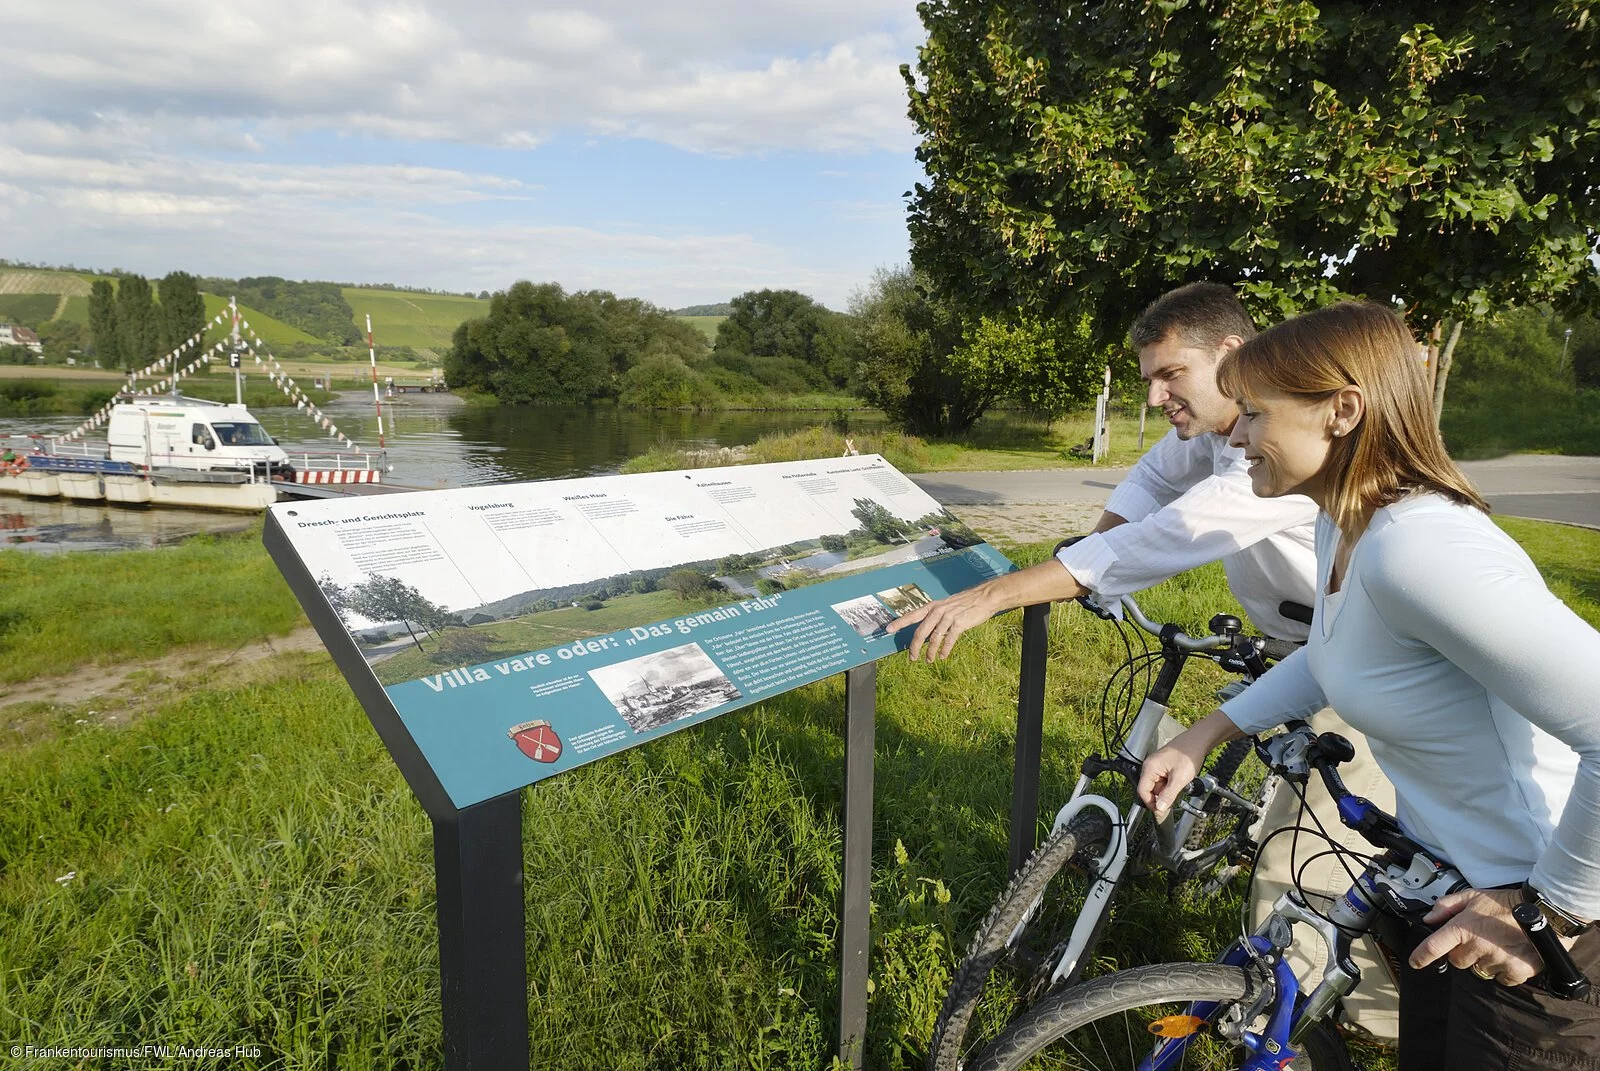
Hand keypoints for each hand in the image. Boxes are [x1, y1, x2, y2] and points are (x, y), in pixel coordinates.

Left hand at [885, 584, 998, 661]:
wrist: (985, 597)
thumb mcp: (948, 605)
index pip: (912, 615)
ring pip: (933, 639)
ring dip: (930, 652)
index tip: (888, 629)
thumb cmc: (966, 602)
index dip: (899, 623)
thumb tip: (930, 631)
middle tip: (912, 658)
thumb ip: (937, 616)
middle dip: (914, 647)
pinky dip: (944, 650)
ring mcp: (948, 617)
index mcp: (933, 606)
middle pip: (920, 632)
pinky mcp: (959, 624)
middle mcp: (938, 611)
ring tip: (928, 661)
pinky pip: (948, 640)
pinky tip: (942, 656)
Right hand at [1137, 736, 1207, 818]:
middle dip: (1162, 796)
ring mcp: (1156, 766)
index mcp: (1150, 768)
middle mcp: (1150, 766)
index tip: (1161, 811)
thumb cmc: (1189, 754)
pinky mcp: (1163, 766)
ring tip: (1181, 786)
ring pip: (1158, 786)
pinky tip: (1180, 781)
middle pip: (1150, 789)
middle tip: (1175, 798)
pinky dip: (1171, 784)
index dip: (1151, 803)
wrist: (1198, 741)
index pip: (1142, 791)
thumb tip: (1159, 808)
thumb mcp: (1180, 779)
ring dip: (1168, 790)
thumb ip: (1168, 795)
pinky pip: (1163, 780)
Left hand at [1410, 887, 1573, 984]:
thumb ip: (1447, 906)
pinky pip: (1501, 979)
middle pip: (1458, 961)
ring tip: (1498, 945)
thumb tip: (1429, 919)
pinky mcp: (1516, 971)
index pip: (1434, 946)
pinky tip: (1511, 955)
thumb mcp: (1472, 896)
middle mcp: (1477, 946)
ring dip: (1485, 961)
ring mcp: (1496, 960)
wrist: (1543, 911)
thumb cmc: (1505, 902)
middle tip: (1479, 940)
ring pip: (1480, 971)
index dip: (1421, 956)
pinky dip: (1504, 971)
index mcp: (1463, 927)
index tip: (1415, 962)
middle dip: (1464, 953)